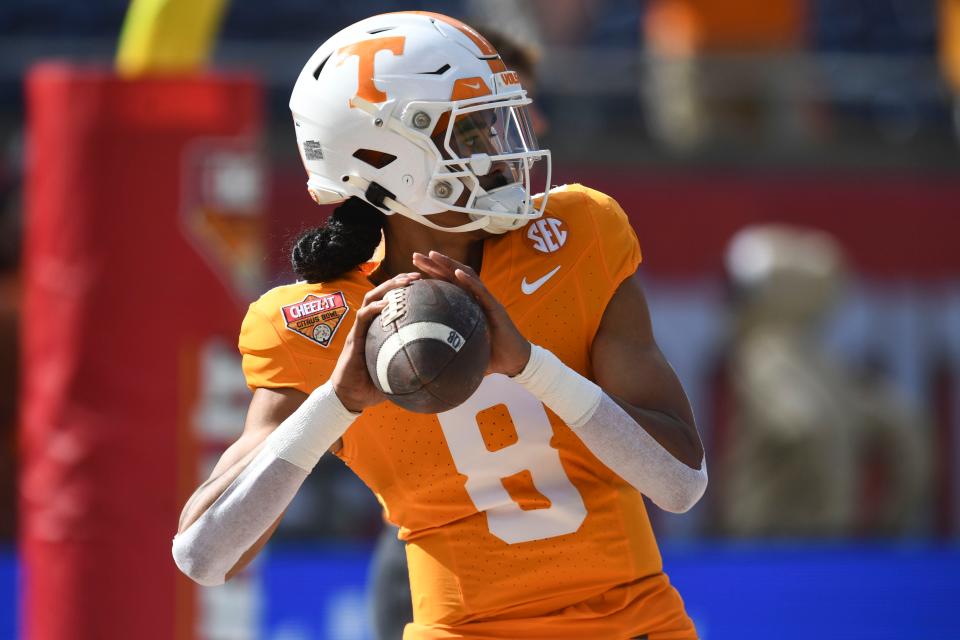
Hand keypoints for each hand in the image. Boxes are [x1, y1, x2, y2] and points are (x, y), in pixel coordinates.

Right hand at [331, 272, 420, 411]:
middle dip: (399, 280)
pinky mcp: (354, 337)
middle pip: (382, 293)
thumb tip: (443, 368)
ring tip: (405, 282)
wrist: (350, 396)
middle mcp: (370, 324)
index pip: (393, 302)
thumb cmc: (375, 386)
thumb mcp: (400, 372)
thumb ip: (416, 363)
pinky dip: (375, 308)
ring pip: (371, 298)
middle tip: (418, 275)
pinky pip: (363, 317)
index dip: (406, 290)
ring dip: (388, 287)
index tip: (425, 283)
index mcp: (380, 328)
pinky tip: (386, 304)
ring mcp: (361, 329)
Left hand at [412, 251, 530, 376]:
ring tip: (432, 256)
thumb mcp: (463, 351)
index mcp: (467, 305)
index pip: (446, 284)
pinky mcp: (495, 308)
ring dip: (449, 264)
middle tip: (415, 256)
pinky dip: (469, 281)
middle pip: (453, 275)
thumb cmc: (490, 357)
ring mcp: (486, 301)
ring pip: (466, 276)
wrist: (514, 362)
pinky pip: (481, 291)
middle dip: (434, 264)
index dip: (431, 274)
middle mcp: (476, 298)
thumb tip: (424, 366)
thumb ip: (446, 352)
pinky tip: (457, 273)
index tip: (412, 268)